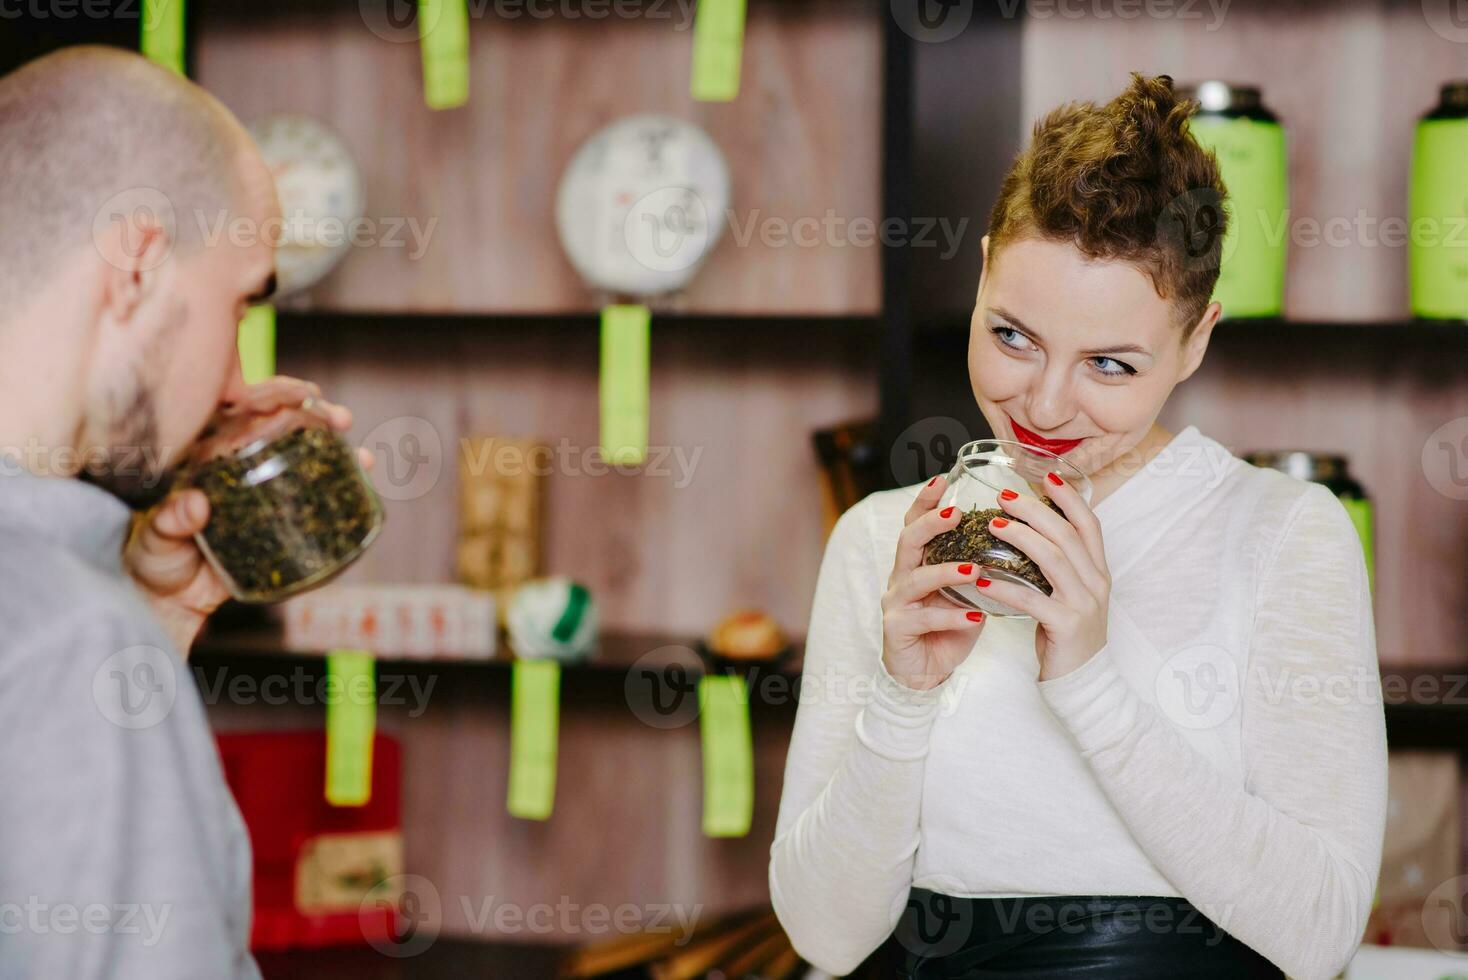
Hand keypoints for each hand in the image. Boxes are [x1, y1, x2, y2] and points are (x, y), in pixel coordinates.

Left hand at [124, 377, 372, 653]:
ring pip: (303, 456)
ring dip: (337, 449)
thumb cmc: (152, 558)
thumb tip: (195, 506)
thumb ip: (170, 520)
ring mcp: (261, 489)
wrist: (167, 599)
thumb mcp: (154, 537)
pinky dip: (341, 486)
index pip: (242, 409)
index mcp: (204, 453)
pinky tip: (363, 479)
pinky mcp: (279, 518)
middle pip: (281, 424)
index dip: (274, 394)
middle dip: (317, 415)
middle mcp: (237, 462)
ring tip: (362, 455)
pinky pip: (313, 496)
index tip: (302, 394)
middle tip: (340, 418)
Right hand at [880, 475, 989, 690]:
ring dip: (945, 572)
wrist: (925, 673)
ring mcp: (896, 604)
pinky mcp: (898, 630)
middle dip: (931, 524)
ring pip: (914, 579)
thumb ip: (978, 566)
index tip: (942, 479)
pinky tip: (974, 617)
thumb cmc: (947, 628)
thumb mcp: (966, 592)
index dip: (926, 501)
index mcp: (918, 563)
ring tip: (973, 570)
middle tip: (957, 515)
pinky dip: (950, 616)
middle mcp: (902, 577)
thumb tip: (1020, 539)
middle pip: (908, 541)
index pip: (916, 523)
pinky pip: (923, 619)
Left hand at [977, 471, 1108, 681]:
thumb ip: (1059, 566)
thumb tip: (1032, 532)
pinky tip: (984, 580)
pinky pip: (1032, 600)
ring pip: (1053, 559)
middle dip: (1035, 510)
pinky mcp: (1067, 626)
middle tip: (1004, 495)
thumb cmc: (1067, 635)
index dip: (1070, 498)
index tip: (1046, 476)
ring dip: (1021, 538)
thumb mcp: (1070, 594)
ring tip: (992, 525)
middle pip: (1066, 534)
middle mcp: (1096, 582)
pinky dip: (1007, 588)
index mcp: (1098, 571)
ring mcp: (1084, 603)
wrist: (1083, 682)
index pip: (1089, 524)